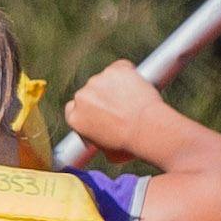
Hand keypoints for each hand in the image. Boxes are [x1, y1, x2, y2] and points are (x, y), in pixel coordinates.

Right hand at [61, 61, 181, 159]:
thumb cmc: (129, 145)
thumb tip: (102, 141)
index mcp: (75, 118)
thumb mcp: (106, 151)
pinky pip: (121, 68)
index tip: (100, 113)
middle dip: (102, 97)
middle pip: (89, 93)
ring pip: (106, 80)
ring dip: (116, 86)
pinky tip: (137, 86)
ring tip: (134, 99)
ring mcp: (98, 81)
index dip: (88, 110)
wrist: (147, 129)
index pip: (74, 108)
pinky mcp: (116, 70)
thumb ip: (98, 140)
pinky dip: (128, 74)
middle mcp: (81, 97)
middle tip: (122, 107)